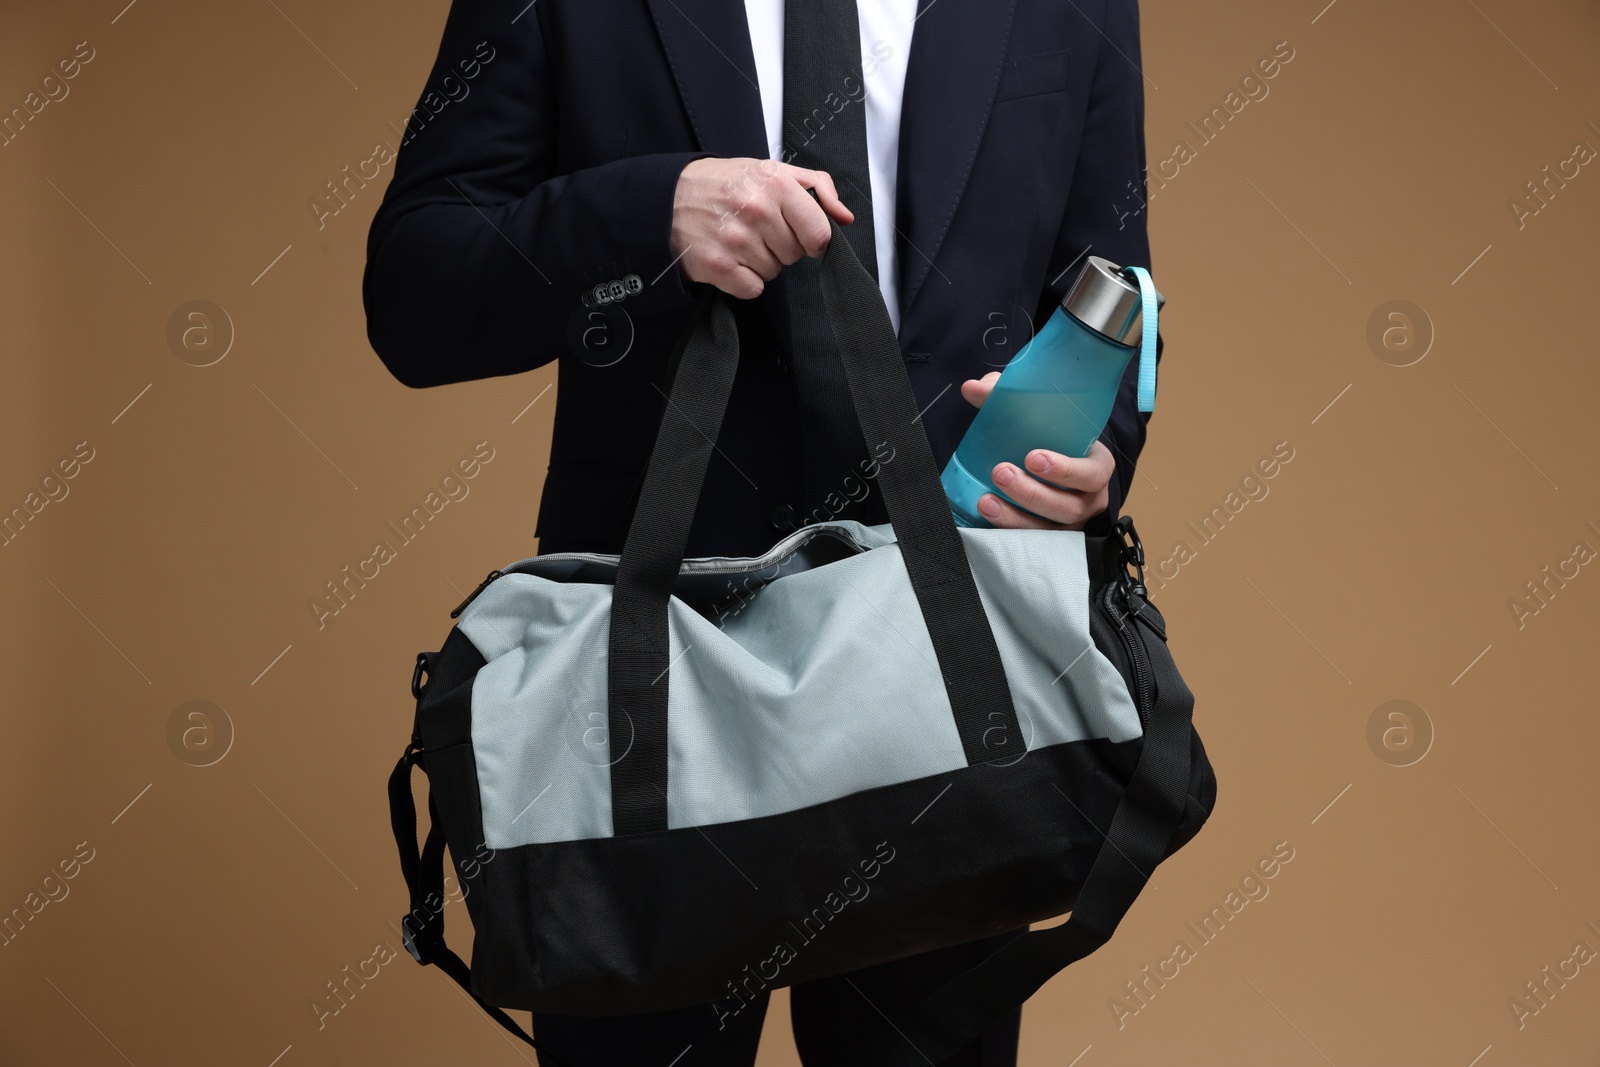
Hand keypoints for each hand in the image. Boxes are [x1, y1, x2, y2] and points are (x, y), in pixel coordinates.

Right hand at [670, 157, 854, 298]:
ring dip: (759, 262)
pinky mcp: (718, 266)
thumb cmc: (724, 184)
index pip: (819, 232)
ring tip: (738, 240)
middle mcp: (756, 210)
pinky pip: (753, 289)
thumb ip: (816, 187)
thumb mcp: (770, 171)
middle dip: (780, 246)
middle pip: (795, 255)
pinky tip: (729, 258)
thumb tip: (844, 217)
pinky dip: (743, 280)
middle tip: (756, 229)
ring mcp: (735, 240)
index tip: (800, 235)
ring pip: (774, 273)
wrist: (667, 199)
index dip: (813, 239)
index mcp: (774, 184)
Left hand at [959, 371, 1114, 530]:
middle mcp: (1088, 498)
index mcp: (1095, 466)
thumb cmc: (1050, 440)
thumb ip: (1008, 396)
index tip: (1033, 457)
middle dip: (1032, 493)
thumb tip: (972, 388)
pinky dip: (1008, 533)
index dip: (1066, 469)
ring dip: (1016, 517)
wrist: (1050, 465)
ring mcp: (1070, 524)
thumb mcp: (1039, 416)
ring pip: (1049, 531)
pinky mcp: (1051, 541)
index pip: (1092, 472)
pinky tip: (987, 520)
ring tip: (986, 500)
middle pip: (1067, 506)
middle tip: (1001, 472)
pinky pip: (1033, 545)